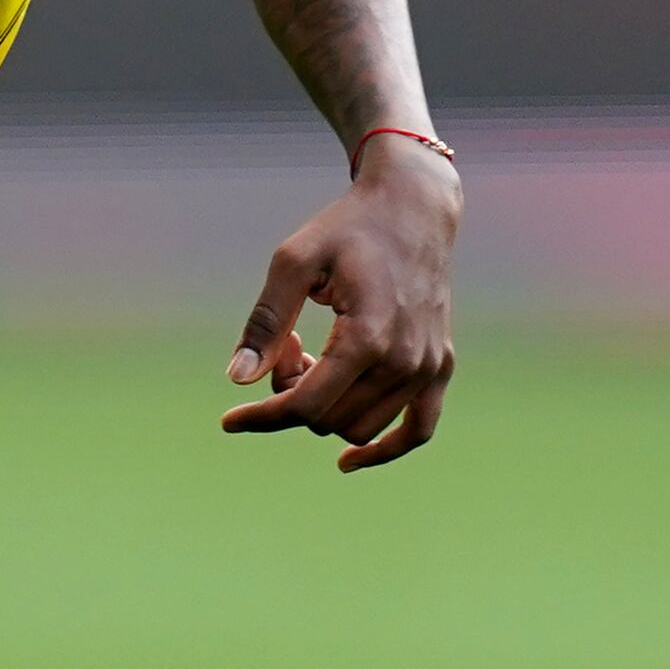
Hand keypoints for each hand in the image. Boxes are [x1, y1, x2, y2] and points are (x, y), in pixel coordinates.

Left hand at [217, 141, 459, 473]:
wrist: (412, 208)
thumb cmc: (347, 229)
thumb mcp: (294, 261)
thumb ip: (266, 321)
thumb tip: (238, 378)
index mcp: (367, 336)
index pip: (305, 406)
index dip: (262, 416)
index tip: (229, 420)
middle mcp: (404, 360)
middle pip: (327, 418)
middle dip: (292, 394)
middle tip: (287, 345)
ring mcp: (427, 367)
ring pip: (359, 426)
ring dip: (326, 405)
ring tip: (314, 354)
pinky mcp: (440, 366)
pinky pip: (417, 430)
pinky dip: (384, 450)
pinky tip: (348, 460)